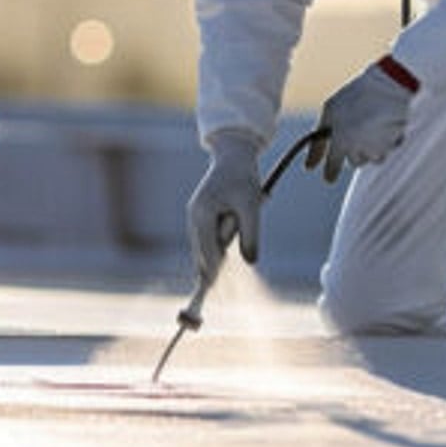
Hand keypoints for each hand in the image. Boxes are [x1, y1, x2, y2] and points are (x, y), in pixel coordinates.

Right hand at [186, 132, 262, 282]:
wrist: (234, 156)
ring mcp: (195, 216)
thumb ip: (251, 235)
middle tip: (213, 290)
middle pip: (202, 252)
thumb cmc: (243, 179)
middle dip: (213, 267)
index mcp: (202, 213)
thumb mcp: (251, 207)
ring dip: (217, 255)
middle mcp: (194, 216)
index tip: (213, 290)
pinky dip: (215, 248)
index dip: (212, 272)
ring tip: (223, 261)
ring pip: (204, 247)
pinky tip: (221, 258)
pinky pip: (207, 239)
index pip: (207, 250)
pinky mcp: (201, 215)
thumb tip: (250, 261)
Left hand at [305, 57, 416, 182]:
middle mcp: (358, 149)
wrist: (386, 85)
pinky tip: (385, 125)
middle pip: (355, 162)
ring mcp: (377, 148)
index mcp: (340, 142)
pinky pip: (389, 149)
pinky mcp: (394, 143)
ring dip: (371, 148)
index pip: (332, 167)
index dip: (330, 173)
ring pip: (373, 158)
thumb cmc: (354, 96)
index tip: (328, 178)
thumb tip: (309, 167)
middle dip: (354, 153)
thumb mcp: (329, 112)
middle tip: (357, 135)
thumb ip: (318, 141)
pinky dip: (387, 141)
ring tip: (372, 126)